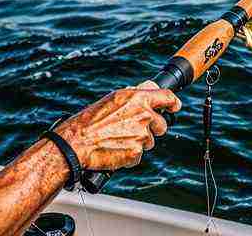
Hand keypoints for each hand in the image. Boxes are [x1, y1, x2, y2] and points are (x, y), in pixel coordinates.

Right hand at [54, 81, 181, 170]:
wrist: (77, 143)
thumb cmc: (91, 120)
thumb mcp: (113, 100)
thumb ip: (133, 100)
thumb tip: (144, 99)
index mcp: (139, 99)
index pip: (167, 97)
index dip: (173, 103)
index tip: (175, 106)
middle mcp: (144, 115)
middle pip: (162, 124)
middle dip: (153, 128)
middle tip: (136, 130)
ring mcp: (142, 135)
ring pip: (150, 141)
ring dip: (139, 141)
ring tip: (119, 139)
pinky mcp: (136, 152)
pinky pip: (139, 154)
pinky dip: (130, 154)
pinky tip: (116, 149)